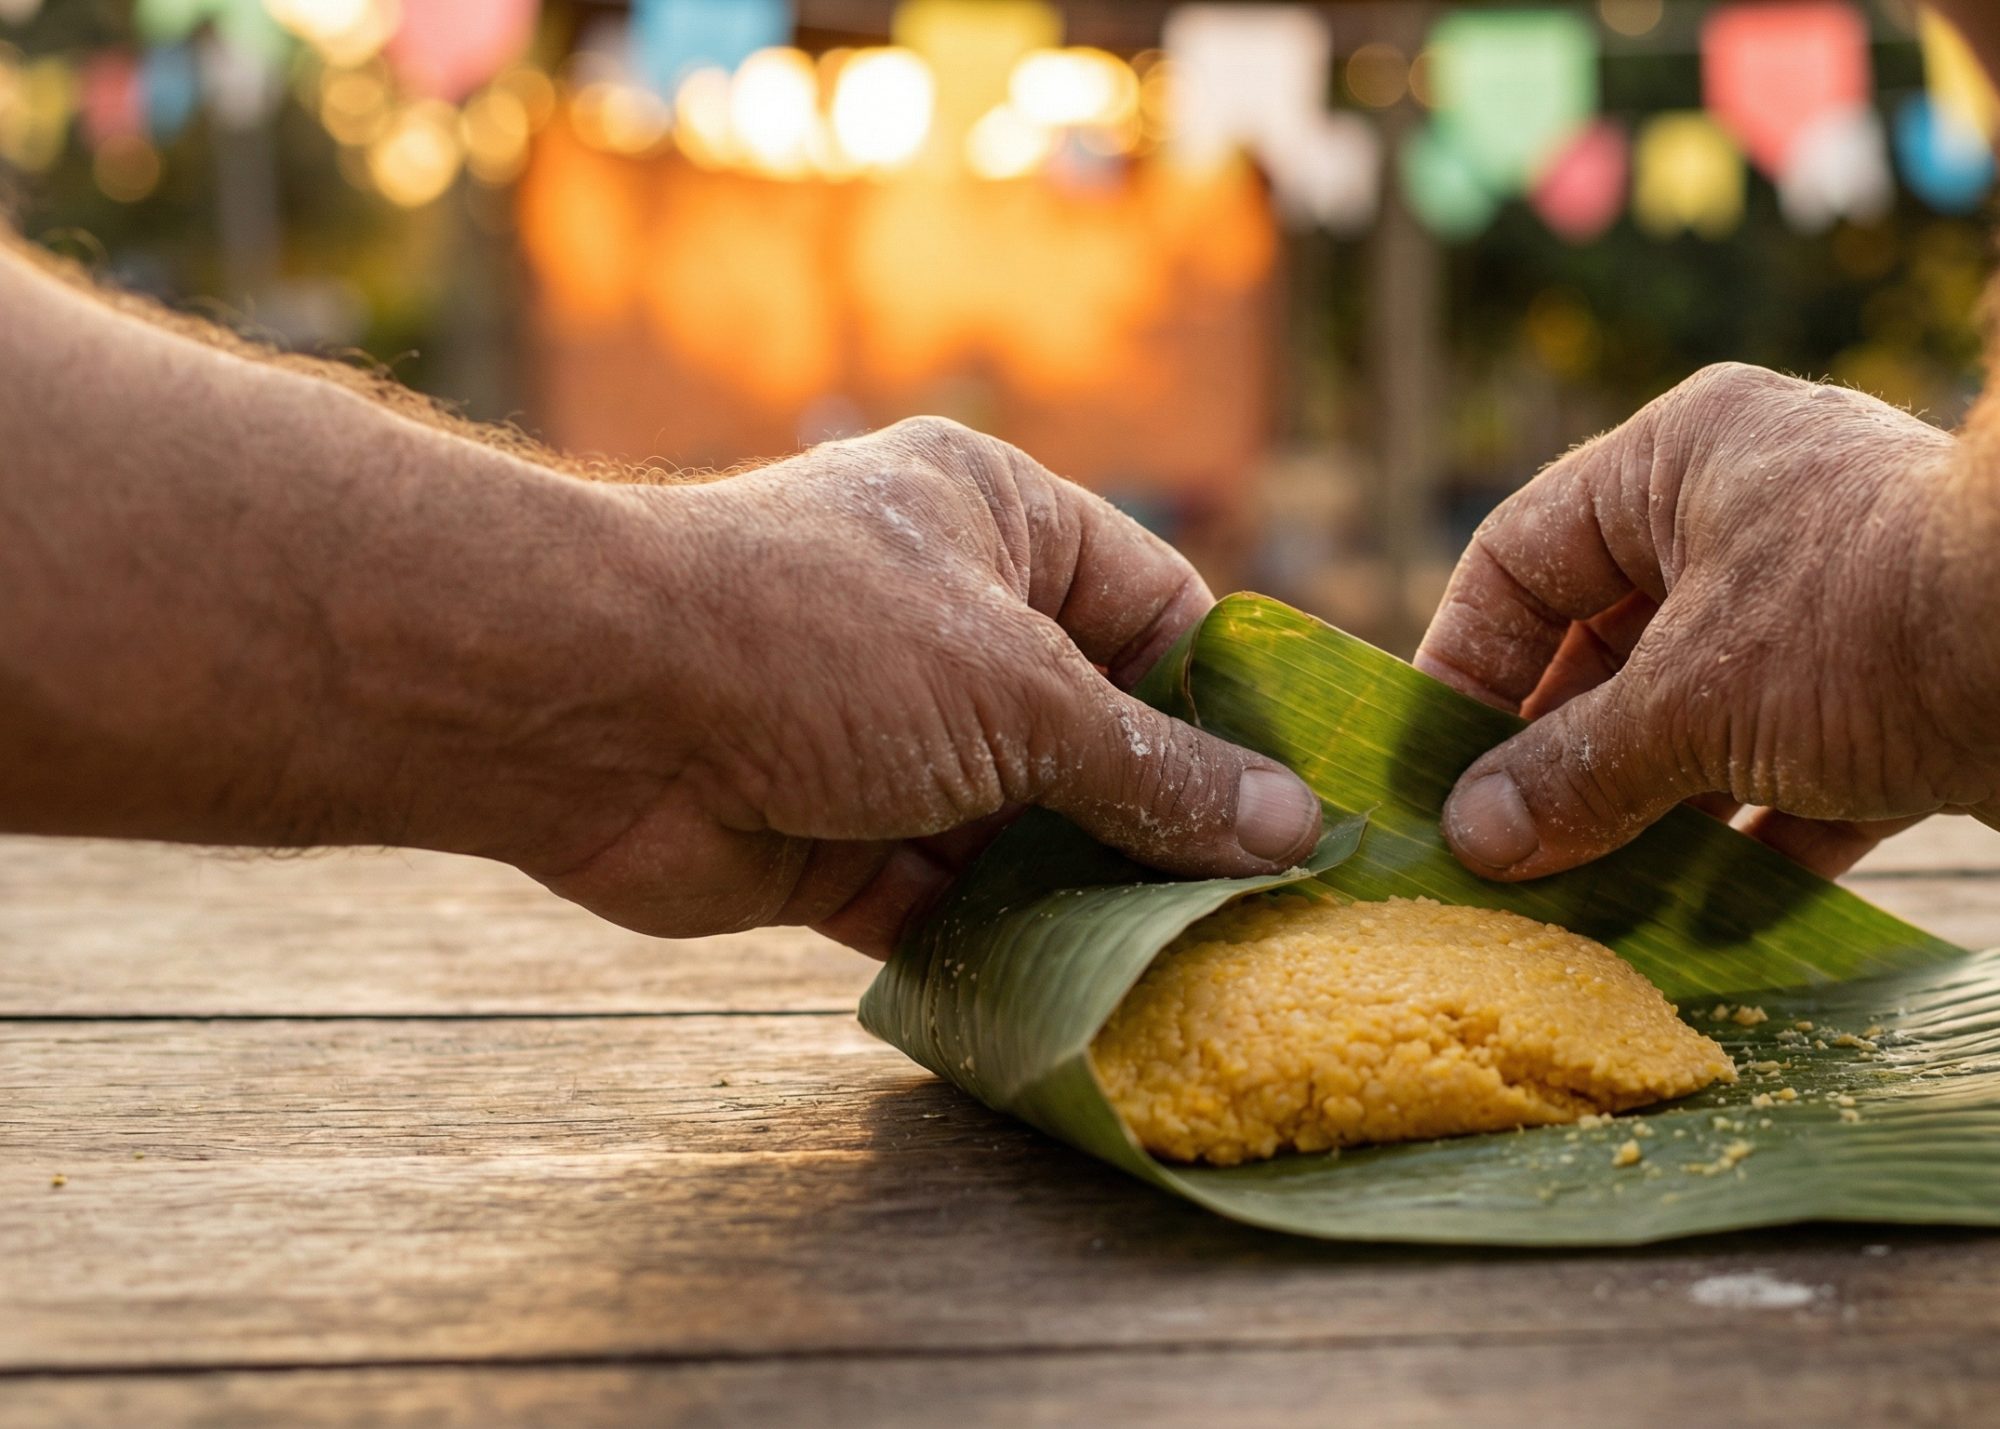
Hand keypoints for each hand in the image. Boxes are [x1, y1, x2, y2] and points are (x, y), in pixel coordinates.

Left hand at [527, 418, 1321, 950]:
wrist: (584, 708)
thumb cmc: (816, 641)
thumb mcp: (1019, 694)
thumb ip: (1152, 771)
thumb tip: (1287, 825)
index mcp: (997, 522)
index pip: (1157, 606)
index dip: (1230, 701)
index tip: (1307, 797)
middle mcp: (946, 619)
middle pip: (1093, 728)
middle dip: (1164, 815)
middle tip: (1269, 906)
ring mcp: (886, 734)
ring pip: (1021, 825)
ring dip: (1087, 891)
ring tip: (1198, 964)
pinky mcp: (830, 838)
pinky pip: (942, 897)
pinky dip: (998, 943)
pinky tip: (1083, 994)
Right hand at [1417, 364, 1999, 880]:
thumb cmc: (1872, 624)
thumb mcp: (1694, 698)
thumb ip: (1578, 769)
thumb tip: (1475, 836)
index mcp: (1683, 467)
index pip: (1525, 559)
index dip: (1467, 665)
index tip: (1430, 774)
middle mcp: (1748, 526)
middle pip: (1607, 651)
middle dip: (1554, 761)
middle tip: (1494, 865)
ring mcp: (1823, 620)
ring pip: (1695, 727)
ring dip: (1643, 818)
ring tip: (1574, 913)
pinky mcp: (1894, 709)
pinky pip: (1785, 788)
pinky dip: (1744, 853)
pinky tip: (1693, 930)